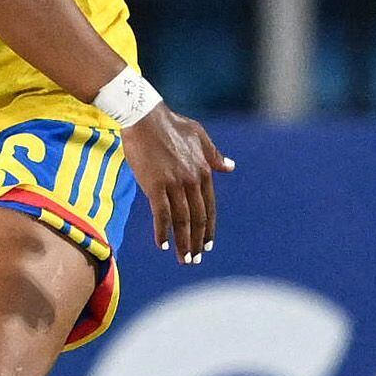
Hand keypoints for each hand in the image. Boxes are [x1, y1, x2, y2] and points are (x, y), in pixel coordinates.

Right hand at [123, 107, 232, 264]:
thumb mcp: (199, 136)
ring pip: (181, 220)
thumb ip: (214, 155)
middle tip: (195, 259)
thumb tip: (231, 167)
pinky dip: (162, 231)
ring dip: (182, 242)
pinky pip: (161, 214)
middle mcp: (192, 180)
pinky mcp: (154, 185)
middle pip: (196, 218)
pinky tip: (162, 245)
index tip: (206, 245)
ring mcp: (174, 184)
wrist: (145, 116)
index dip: (208, 229)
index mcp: (204, 171)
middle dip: (196, 241)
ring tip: (183, 259)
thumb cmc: (170, 123)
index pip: (209, 207)